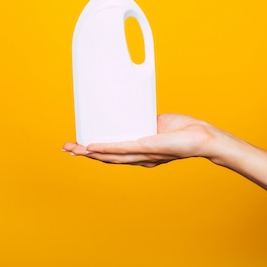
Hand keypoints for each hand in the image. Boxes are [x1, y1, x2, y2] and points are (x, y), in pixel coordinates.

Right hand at [62, 114, 216, 166]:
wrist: (200, 137)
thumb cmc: (183, 130)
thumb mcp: (156, 123)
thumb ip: (142, 120)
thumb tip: (132, 109)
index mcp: (139, 153)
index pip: (111, 153)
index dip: (92, 151)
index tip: (77, 146)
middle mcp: (138, 157)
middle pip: (105, 157)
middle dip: (84, 154)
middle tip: (66, 149)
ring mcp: (141, 154)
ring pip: (109, 156)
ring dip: (89, 153)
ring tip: (73, 149)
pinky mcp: (146, 147)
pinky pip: (121, 149)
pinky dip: (105, 148)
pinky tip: (92, 147)